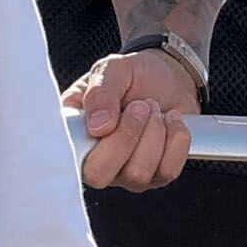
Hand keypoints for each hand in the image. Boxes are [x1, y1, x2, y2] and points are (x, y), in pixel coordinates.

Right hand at [67, 48, 198, 191]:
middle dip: (126, 136)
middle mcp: (97, 161)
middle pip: (101, 175)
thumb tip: (97, 126)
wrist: (170, 78)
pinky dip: (175, 140)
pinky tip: (171, 121)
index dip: (92, 145)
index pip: (71, 162)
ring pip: (138, 174)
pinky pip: (167, 171)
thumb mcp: (112, 70)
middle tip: (140, 106)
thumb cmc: (134, 75)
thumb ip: (99, 93)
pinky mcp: (157, 176)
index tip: (113, 116)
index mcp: (75, 135)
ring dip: (154, 133)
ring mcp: (126, 173)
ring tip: (154, 108)